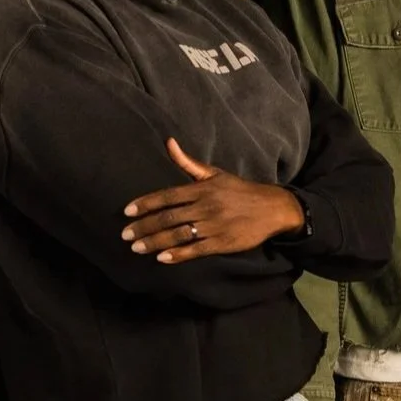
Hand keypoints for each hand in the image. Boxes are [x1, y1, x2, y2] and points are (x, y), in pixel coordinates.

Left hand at [123, 137, 306, 260]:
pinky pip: (197, 249)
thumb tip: (168, 143)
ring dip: (155, 242)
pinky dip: (178, 254)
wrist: (274, 208)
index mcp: (202, 189)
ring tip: (137, 247)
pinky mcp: (224, 243)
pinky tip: (162, 258)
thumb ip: (188, 163)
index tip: (127, 212)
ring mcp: (215, 226)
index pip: (167, 196)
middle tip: (126, 235)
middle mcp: (206, 207)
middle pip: (168, 218)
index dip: (146, 204)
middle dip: (144, 227)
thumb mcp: (216, 174)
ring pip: (179, 235)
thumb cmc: (241, 190)